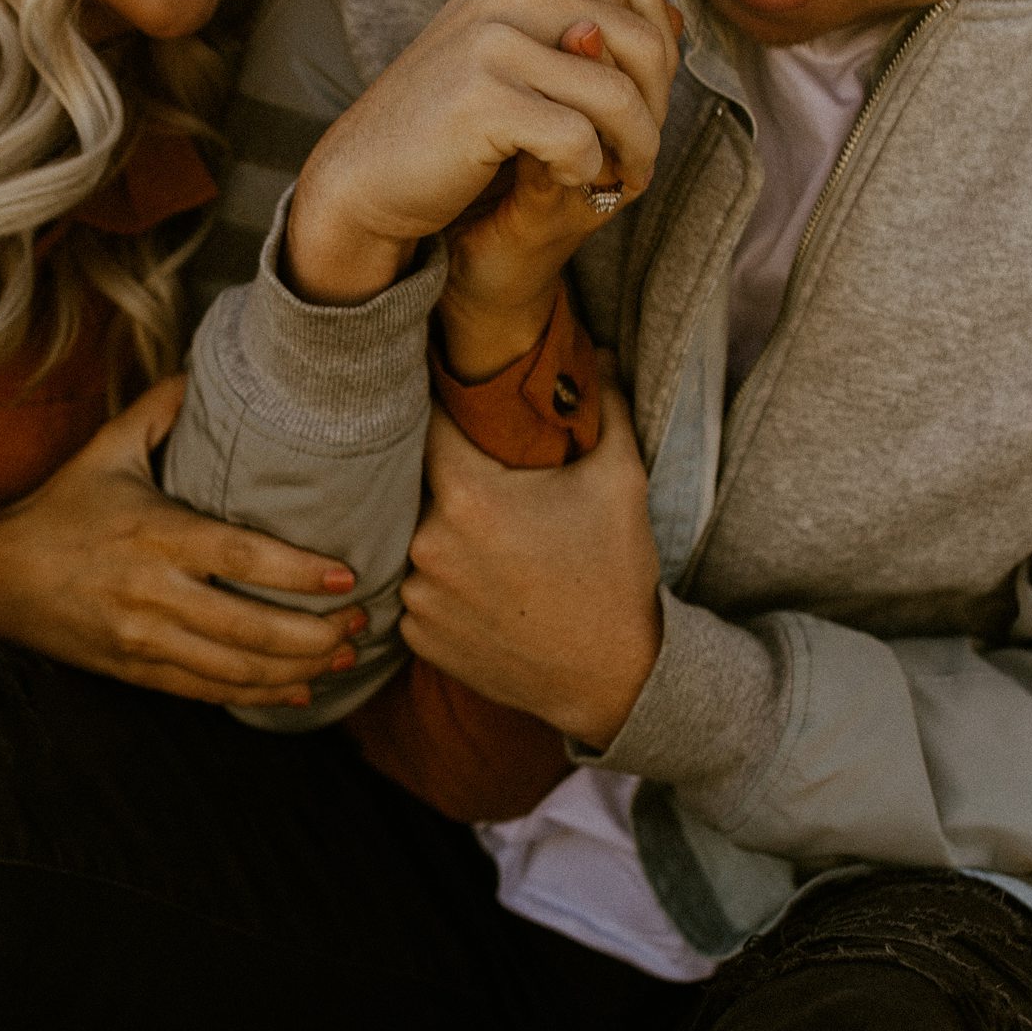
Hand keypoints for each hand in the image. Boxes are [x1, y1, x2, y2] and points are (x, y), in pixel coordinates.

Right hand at [0, 377, 366, 707]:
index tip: (347, 574)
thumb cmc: (61, 510)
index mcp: (154, 533)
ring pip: (235, 666)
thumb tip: (207, 363)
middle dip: (316, 631)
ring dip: (298, 667)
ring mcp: (143, 638)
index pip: (240, 557)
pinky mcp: (136, 670)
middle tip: (363, 620)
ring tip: (345, 653)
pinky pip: (208, 691)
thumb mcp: (107, 450)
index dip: (298, 572)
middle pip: (249, 625)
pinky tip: (300, 689)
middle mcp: (152, 592)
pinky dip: (258, 695)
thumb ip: (162, 409)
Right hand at [282, 0, 678, 308]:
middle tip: (637, 156)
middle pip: (645, 43)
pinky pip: (580, 139)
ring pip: (620, 97)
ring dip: (633, 151)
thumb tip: (677, 12)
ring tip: (617, 177)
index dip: (662, 60)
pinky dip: (585, 172)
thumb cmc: (455, 110)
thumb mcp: (525, 47)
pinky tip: (563, 178)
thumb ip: (592, 21)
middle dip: (656, 109)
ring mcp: (495, 37)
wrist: (369, 167)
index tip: (645, 108)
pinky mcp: (484, 97)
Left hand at [400, 377, 660, 745]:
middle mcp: (426, 544)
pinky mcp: (415, 636)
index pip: (425, 421)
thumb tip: (601, 352)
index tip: (446, 392)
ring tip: (487, 535)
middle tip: (475, 469)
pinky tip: (480, 582)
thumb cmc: (617, 573)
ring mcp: (414, 596)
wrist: (615, 679)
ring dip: (438, 528)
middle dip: (440, 471)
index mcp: (468, 496)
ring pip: (410, 535)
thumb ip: (603, 406)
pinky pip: (413, 587)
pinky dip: (437, 579)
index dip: (437, 404)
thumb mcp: (620, 479)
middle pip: (414, 481)